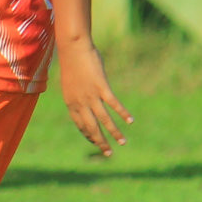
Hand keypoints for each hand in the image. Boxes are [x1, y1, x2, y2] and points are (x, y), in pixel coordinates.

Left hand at [55, 38, 131, 156]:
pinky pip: (113, 104)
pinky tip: (130, 121)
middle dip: (101, 142)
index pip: (80, 125)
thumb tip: (85, 97)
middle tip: (109, 153)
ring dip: (114, 133)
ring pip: (104, 120)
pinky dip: (122, 113)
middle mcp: (80, 102)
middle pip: (92, 128)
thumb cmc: (72, 62)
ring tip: (123, 142)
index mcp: (71, 102)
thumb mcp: (71, 81)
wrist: (73, 48)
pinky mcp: (101, 87)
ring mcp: (91, 95)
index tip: (96, 142)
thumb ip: (77, 93)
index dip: (88, 135)